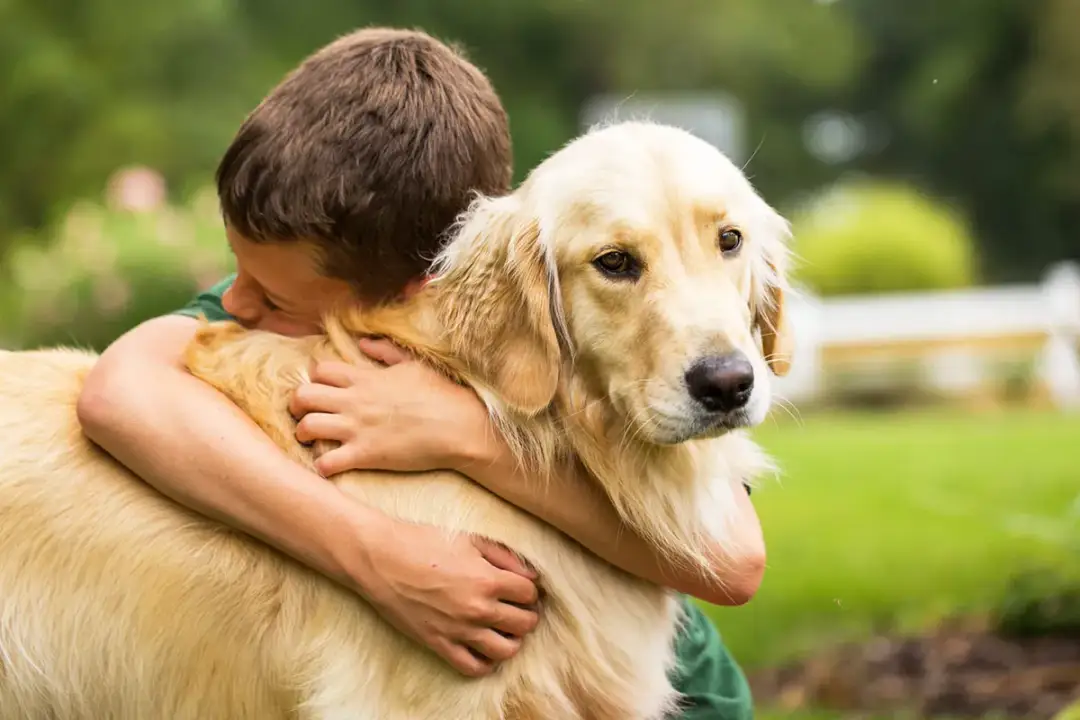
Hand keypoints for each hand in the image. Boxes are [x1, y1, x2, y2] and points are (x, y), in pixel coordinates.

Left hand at [289, 338, 497, 476]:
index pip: (319, 370)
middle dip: (296, 405)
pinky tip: (330, 466)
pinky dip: (322, 466)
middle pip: (302, 396)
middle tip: (304, 414)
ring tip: (311, 441)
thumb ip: (385, 351)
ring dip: (303, 435)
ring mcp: (357, 428)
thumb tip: (363, 342)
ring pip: (305, 428)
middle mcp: (354, 401)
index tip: (322, 389)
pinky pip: (326, 463)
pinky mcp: (365, 455)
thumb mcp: (414, 364)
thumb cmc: (441, 394)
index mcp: (365, 377)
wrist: (460, 426)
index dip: (314, 379)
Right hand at [350, 515, 540, 676]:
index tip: (520, 588)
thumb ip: (505, 557)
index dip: (528, 590)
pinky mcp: (439, 644)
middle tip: (516, 607)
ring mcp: (458, 630)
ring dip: (511, 640)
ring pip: (506, 650)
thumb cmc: (423, 542)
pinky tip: (484, 647)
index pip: (529, 594)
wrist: (380, 559)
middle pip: (525, 624)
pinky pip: (473, 667)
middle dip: (526, 614)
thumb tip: (531, 575)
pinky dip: (485, 662)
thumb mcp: (469, 539)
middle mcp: (477, 609)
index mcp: (487, 579)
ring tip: (504, 629)